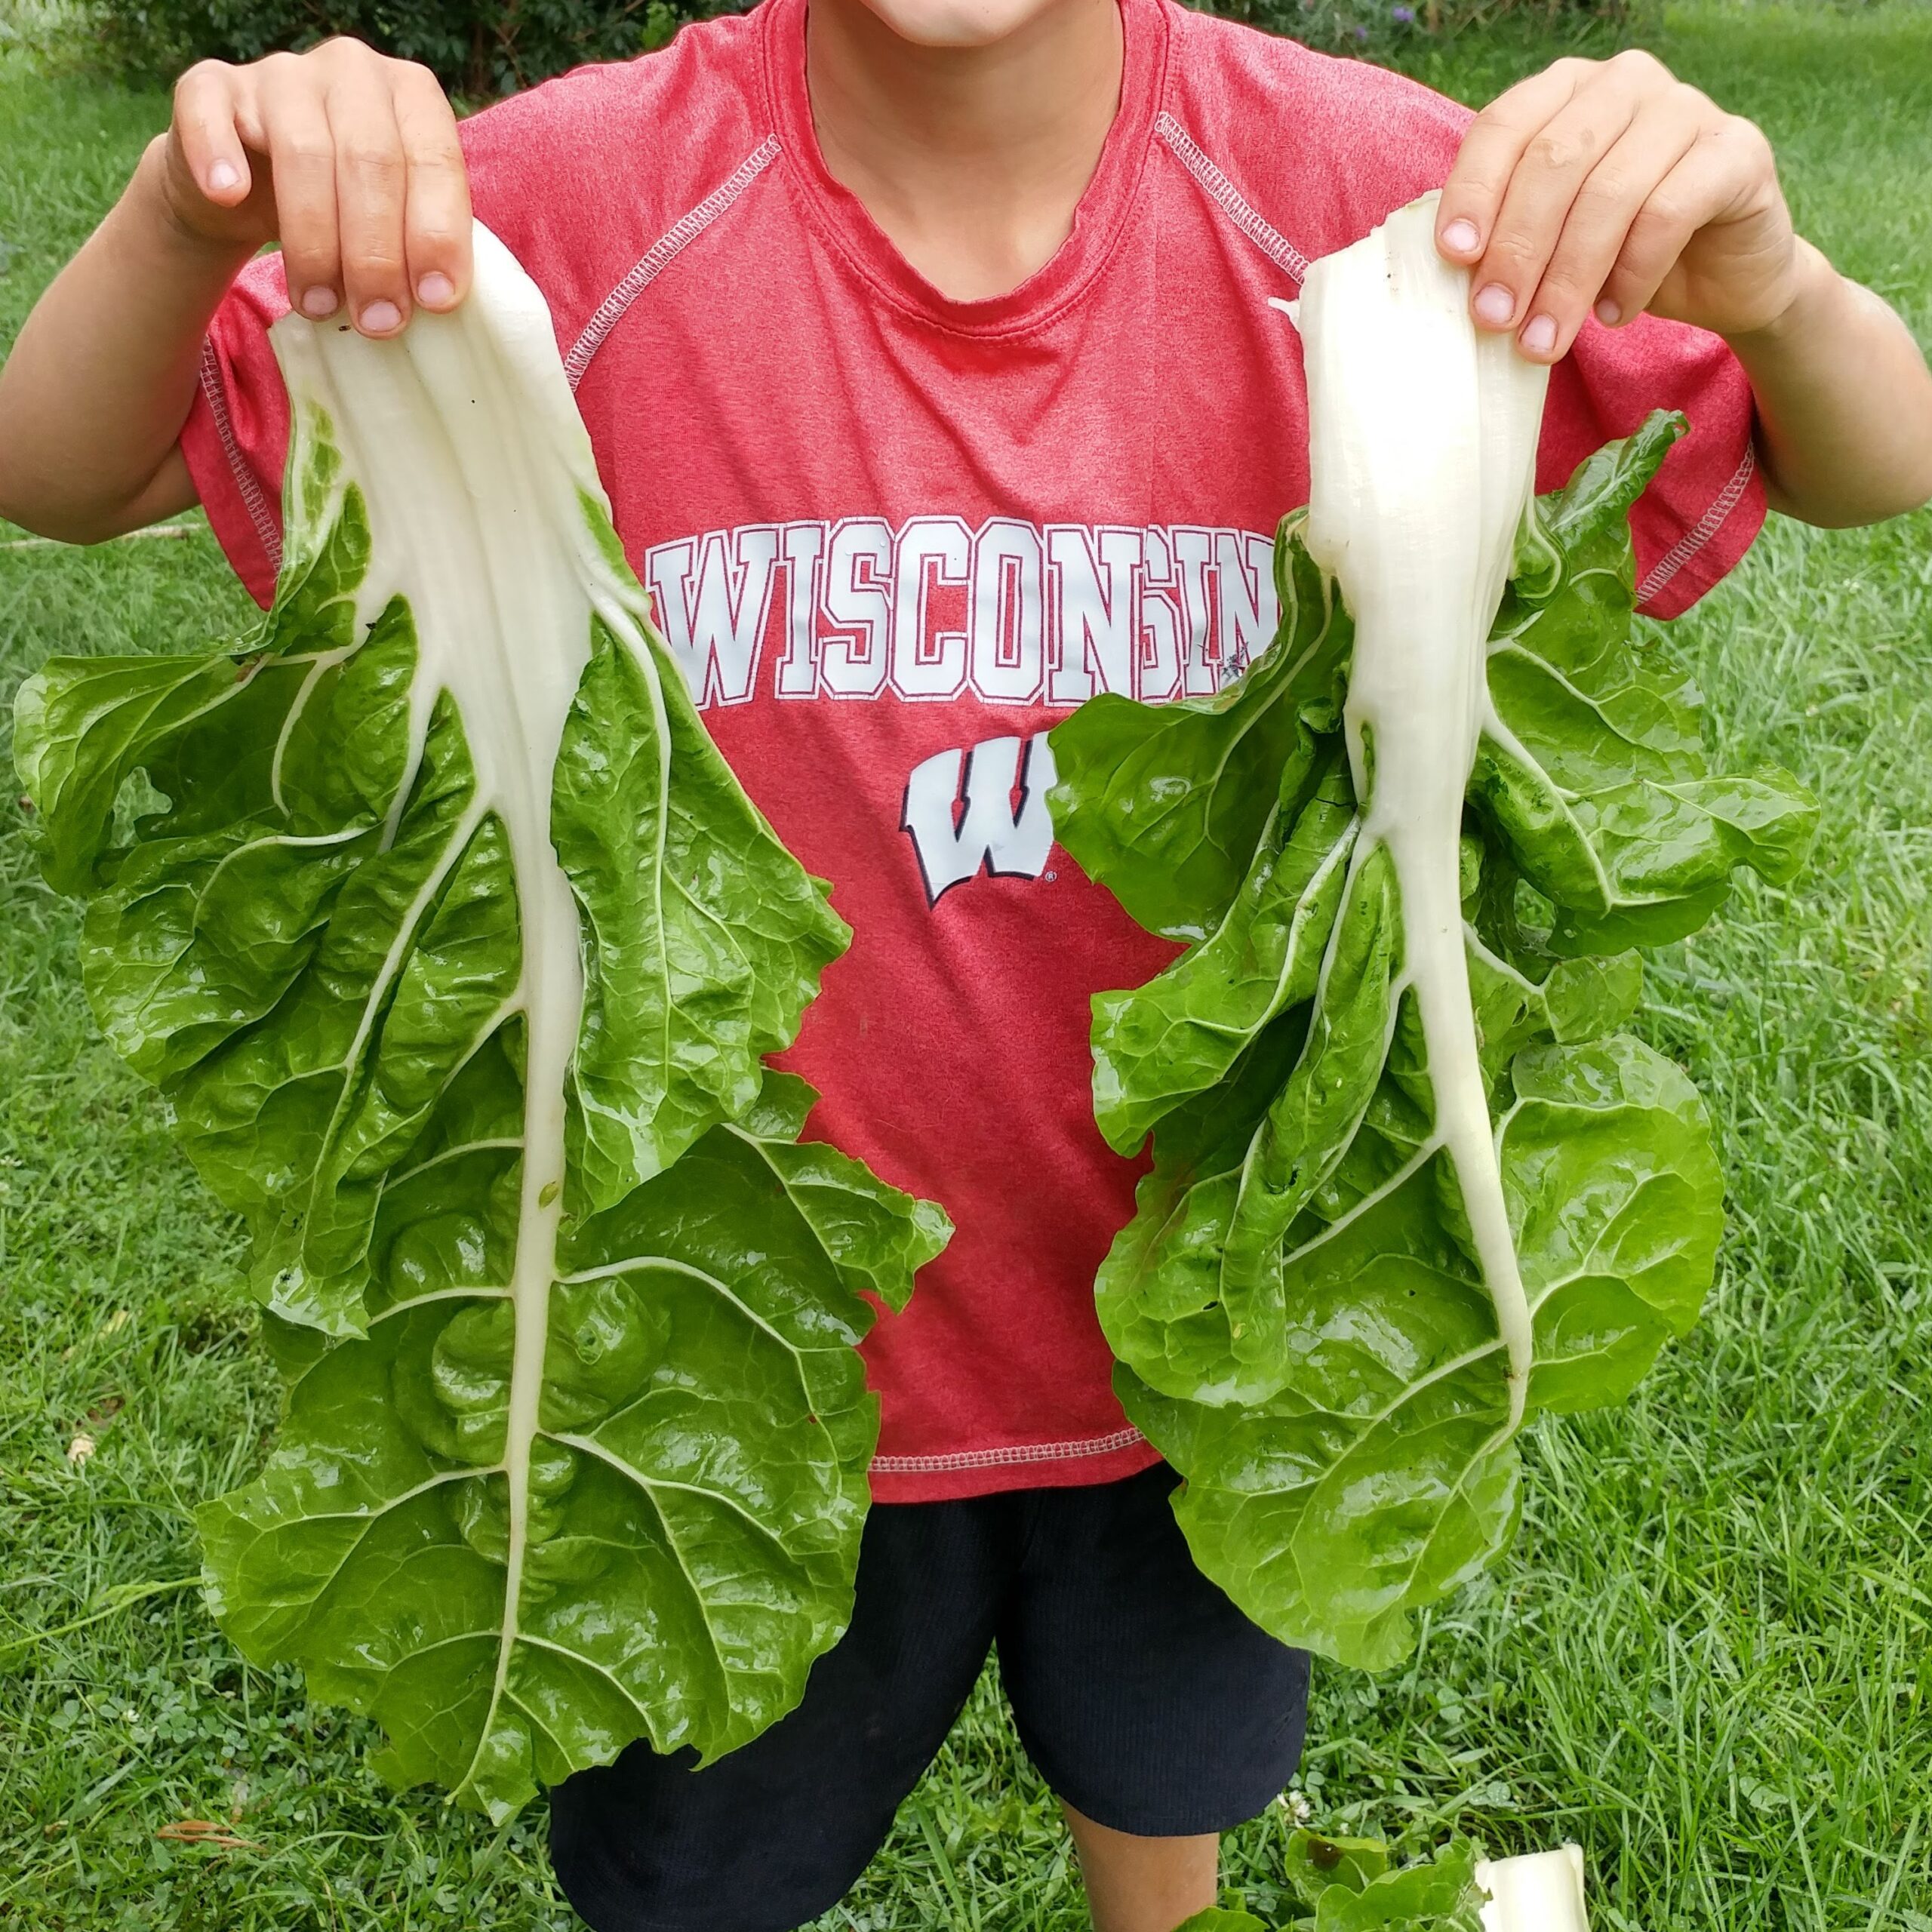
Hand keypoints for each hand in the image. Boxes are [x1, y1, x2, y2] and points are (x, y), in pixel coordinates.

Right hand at [156, 38, 470, 336]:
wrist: (245, 186)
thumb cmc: (341, 207)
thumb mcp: (395, 218)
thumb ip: (419, 241)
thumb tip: (438, 301)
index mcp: (412, 95)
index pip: (435, 160)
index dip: (437, 234)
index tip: (435, 301)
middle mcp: (352, 71)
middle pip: (371, 160)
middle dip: (377, 254)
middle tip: (378, 322)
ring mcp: (281, 73)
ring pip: (303, 152)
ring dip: (314, 242)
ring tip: (319, 305)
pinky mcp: (212, 86)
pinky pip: (209, 113)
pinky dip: (219, 155)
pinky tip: (228, 196)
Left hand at [1435, 49, 1801, 360]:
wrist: (1724, 276)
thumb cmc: (1619, 254)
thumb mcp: (1551, 241)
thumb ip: (1507, 235)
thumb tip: (1454, 276)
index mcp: (1567, 90)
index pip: (1504, 126)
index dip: (1474, 191)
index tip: (1454, 258)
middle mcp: (1625, 83)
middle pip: (1553, 160)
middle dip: (1517, 249)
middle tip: (1493, 319)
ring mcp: (1685, 108)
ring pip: (1608, 192)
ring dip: (1567, 279)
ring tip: (1543, 341)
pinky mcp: (1736, 150)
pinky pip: (1669, 213)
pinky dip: (1631, 276)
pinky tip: (1611, 316)